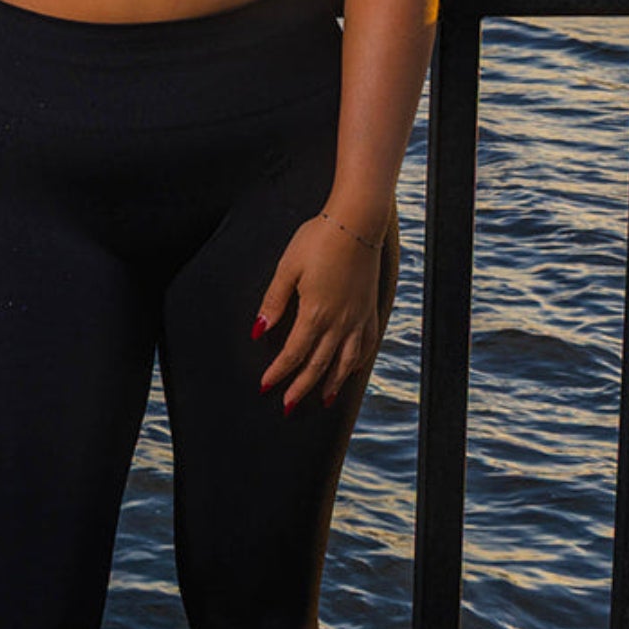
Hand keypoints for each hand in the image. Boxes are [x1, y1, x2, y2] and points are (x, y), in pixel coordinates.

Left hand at [254, 214, 390, 412]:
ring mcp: (358, 318)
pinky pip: (367, 345)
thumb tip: (257, 331)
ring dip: (333, 383)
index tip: (266, 386)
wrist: (356, 223)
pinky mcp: (370, 309)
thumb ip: (273, 302)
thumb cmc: (317, 240)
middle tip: (289, 406)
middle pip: (319, 365)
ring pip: (346, 362)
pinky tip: (353, 369)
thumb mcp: (287, 268)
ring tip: (324, 400)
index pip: (293, 354)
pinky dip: (359, 362)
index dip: (278, 372)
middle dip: (302, 388)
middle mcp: (339, 322)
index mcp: (315, 313)